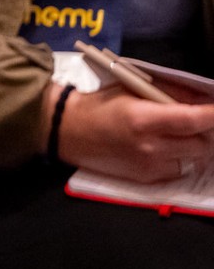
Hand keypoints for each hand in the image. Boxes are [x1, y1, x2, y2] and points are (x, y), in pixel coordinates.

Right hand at [52, 83, 213, 183]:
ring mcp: (149, 166)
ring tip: (178, 135)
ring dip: (192, 146)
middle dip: (203, 132)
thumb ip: (167, 94)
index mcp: (143, 118)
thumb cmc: (100, 105)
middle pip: (201, 144)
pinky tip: (163, 148)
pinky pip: (178, 170)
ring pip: (194, 159)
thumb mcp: (131, 89)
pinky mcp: (146, 179)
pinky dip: (178, 159)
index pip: (194, 119)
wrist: (69, 131)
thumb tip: (200, 98)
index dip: (213, 115)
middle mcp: (150, 146)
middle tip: (196, 122)